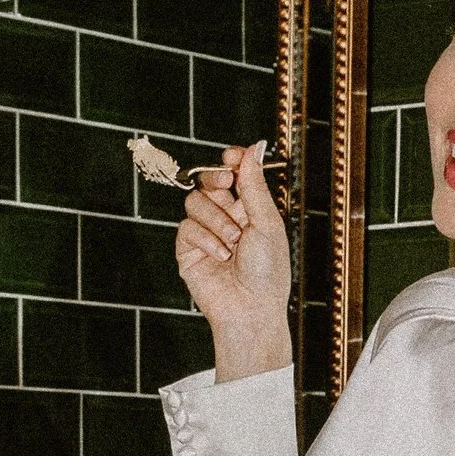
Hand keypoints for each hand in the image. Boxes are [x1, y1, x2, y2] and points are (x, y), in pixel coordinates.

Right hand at [173, 143, 292, 383]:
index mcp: (248, 209)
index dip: (230, 162)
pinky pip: (187, 228)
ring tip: (233, 242)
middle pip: (208, 181)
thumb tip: (255, 146)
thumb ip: (254, 184)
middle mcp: (225, 218)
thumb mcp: (266, 222)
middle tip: (227, 182)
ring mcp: (204, 234)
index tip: (233, 158)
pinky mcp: (187, 251)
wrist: (250, 309)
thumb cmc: (267, 271)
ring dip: (216, 220)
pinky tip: (221, 257)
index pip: (233, 174)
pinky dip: (206, 240)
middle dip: (216, 178)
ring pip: (195, 202)